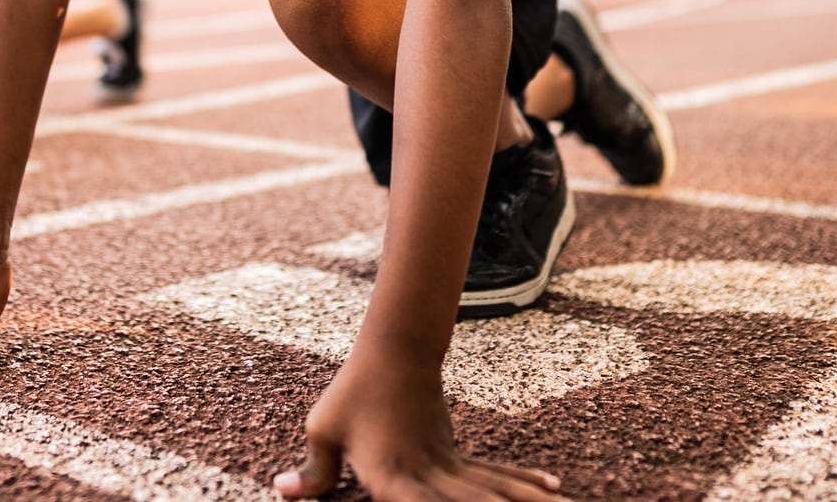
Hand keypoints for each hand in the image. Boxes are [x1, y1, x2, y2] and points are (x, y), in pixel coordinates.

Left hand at [275, 352, 561, 500]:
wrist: (393, 349)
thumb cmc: (352, 394)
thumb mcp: (323, 430)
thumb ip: (313, 473)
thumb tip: (281, 493)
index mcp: (392, 476)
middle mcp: (428, 473)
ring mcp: (448, 462)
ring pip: (494, 490)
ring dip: (528, 501)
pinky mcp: (456, 454)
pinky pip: (496, 473)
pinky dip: (524, 482)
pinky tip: (555, 488)